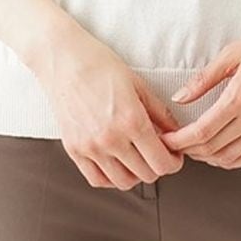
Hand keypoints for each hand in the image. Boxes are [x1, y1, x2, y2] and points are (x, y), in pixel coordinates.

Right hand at [32, 29, 186, 189]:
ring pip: (123, 182)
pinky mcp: (73, 150)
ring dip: (136, 174)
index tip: (174, 156)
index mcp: (131, 120)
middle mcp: (111, 138)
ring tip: (137, 157)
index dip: (174, 162)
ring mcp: (90, 147)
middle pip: (146, 175)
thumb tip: (176, 133)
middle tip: (158, 153)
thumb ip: (160, 112)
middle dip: (158, 166)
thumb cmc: (100, 64)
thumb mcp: (138, 84)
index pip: (161, 162)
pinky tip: (116, 163)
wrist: (63, 58)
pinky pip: (97, 180)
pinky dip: (111, 177)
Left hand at [158, 16, 240, 168]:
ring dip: (208, 158)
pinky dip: (231, 160)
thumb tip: (179, 98)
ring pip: (231, 158)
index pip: (202, 132)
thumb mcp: (232, 53)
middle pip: (213, 148)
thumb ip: (204, 79)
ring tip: (193, 148)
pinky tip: (219, 152)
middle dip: (189, 150)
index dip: (180, 141)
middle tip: (174, 144)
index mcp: (240, 97)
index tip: (166, 140)